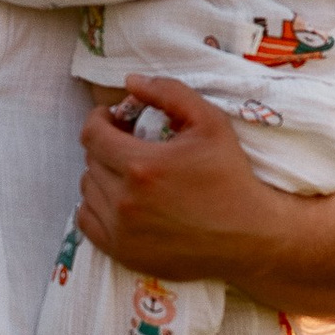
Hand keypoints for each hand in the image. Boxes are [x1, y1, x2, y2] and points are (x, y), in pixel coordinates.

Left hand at [78, 74, 334, 323]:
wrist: (248, 235)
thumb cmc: (231, 176)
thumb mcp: (210, 122)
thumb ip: (169, 93)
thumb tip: (130, 81)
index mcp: (142, 165)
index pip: (92, 134)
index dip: (100, 119)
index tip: (115, 118)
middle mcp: (125, 201)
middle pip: (90, 161)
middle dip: (106, 146)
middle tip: (129, 144)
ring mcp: (121, 231)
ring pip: (87, 191)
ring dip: (102, 175)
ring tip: (128, 172)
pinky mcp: (122, 253)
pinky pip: (86, 222)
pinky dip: (96, 206)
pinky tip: (120, 200)